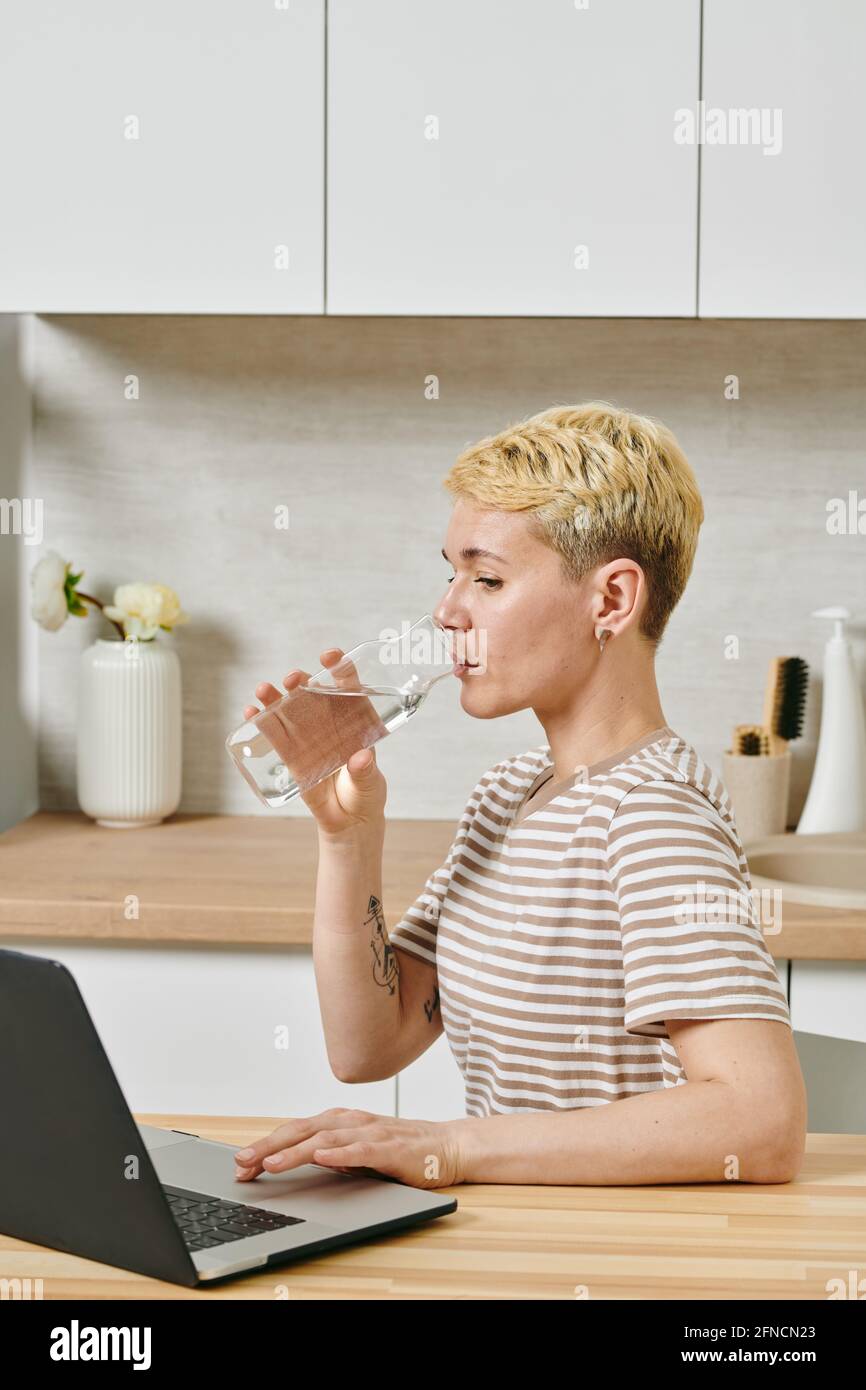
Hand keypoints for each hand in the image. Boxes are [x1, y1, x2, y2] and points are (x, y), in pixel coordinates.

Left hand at [232, 1107, 464, 1188]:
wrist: (446, 1147)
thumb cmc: (401, 1150)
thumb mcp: (357, 1152)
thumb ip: (332, 1153)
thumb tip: (302, 1158)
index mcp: (341, 1121)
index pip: (295, 1131)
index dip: (266, 1144)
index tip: (240, 1162)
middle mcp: (351, 1121)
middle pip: (302, 1130)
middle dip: (268, 1145)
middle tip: (241, 1162)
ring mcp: (370, 1132)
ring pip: (324, 1138)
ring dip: (294, 1151)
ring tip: (270, 1163)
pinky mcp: (389, 1147)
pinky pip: (360, 1149)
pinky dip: (338, 1153)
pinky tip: (321, 1158)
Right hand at [244, 648, 387, 836]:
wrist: (348, 823)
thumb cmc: (366, 796)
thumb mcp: (371, 784)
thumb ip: (365, 771)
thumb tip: (361, 758)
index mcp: (356, 723)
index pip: (350, 689)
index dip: (341, 669)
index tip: (331, 656)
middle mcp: (330, 724)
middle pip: (314, 695)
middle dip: (302, 682)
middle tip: (292, 679)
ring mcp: (309, 738)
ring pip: (290, 711)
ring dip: (275, 698)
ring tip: (262, 690)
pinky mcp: (292, 756)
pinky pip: (275, 736)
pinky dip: (262, 721)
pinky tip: (250, 711)